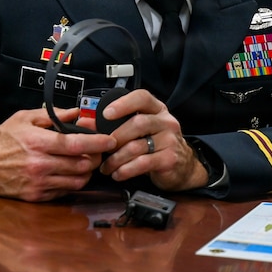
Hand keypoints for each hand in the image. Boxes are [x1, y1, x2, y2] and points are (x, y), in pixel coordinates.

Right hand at [0, 107, 115, 201]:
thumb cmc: (3, 139)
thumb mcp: (25, 118)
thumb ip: (54, 115)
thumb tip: (78, 112)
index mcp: (38, 142)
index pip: (77, 144)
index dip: (98, 143)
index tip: (110, 140)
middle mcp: (40, 165)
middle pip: (82, 165)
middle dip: (96, 157)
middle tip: (99, 151)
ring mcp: (39, 183)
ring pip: (77, 181)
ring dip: (86, 172)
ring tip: (85, 162)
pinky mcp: (36, 196)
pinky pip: (65, 191)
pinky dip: (72, 182)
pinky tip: (69, 173)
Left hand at [95, 89, 210, 191]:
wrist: (183, 166)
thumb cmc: (157, 145)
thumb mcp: (143, 130)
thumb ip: (119, 124)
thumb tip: (88, 123)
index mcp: (158, 110)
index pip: (142, 98)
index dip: (123, 104)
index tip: (106, 114)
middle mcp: (166, 122)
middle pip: (138, 123)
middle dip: (115, 137)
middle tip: (104, 149)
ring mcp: (170, 140)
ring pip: (137, 146)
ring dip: (116, 159)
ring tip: (107, 167)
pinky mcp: (169, 159)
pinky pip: (142, 163)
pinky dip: (126, 170)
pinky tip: (119, 173)